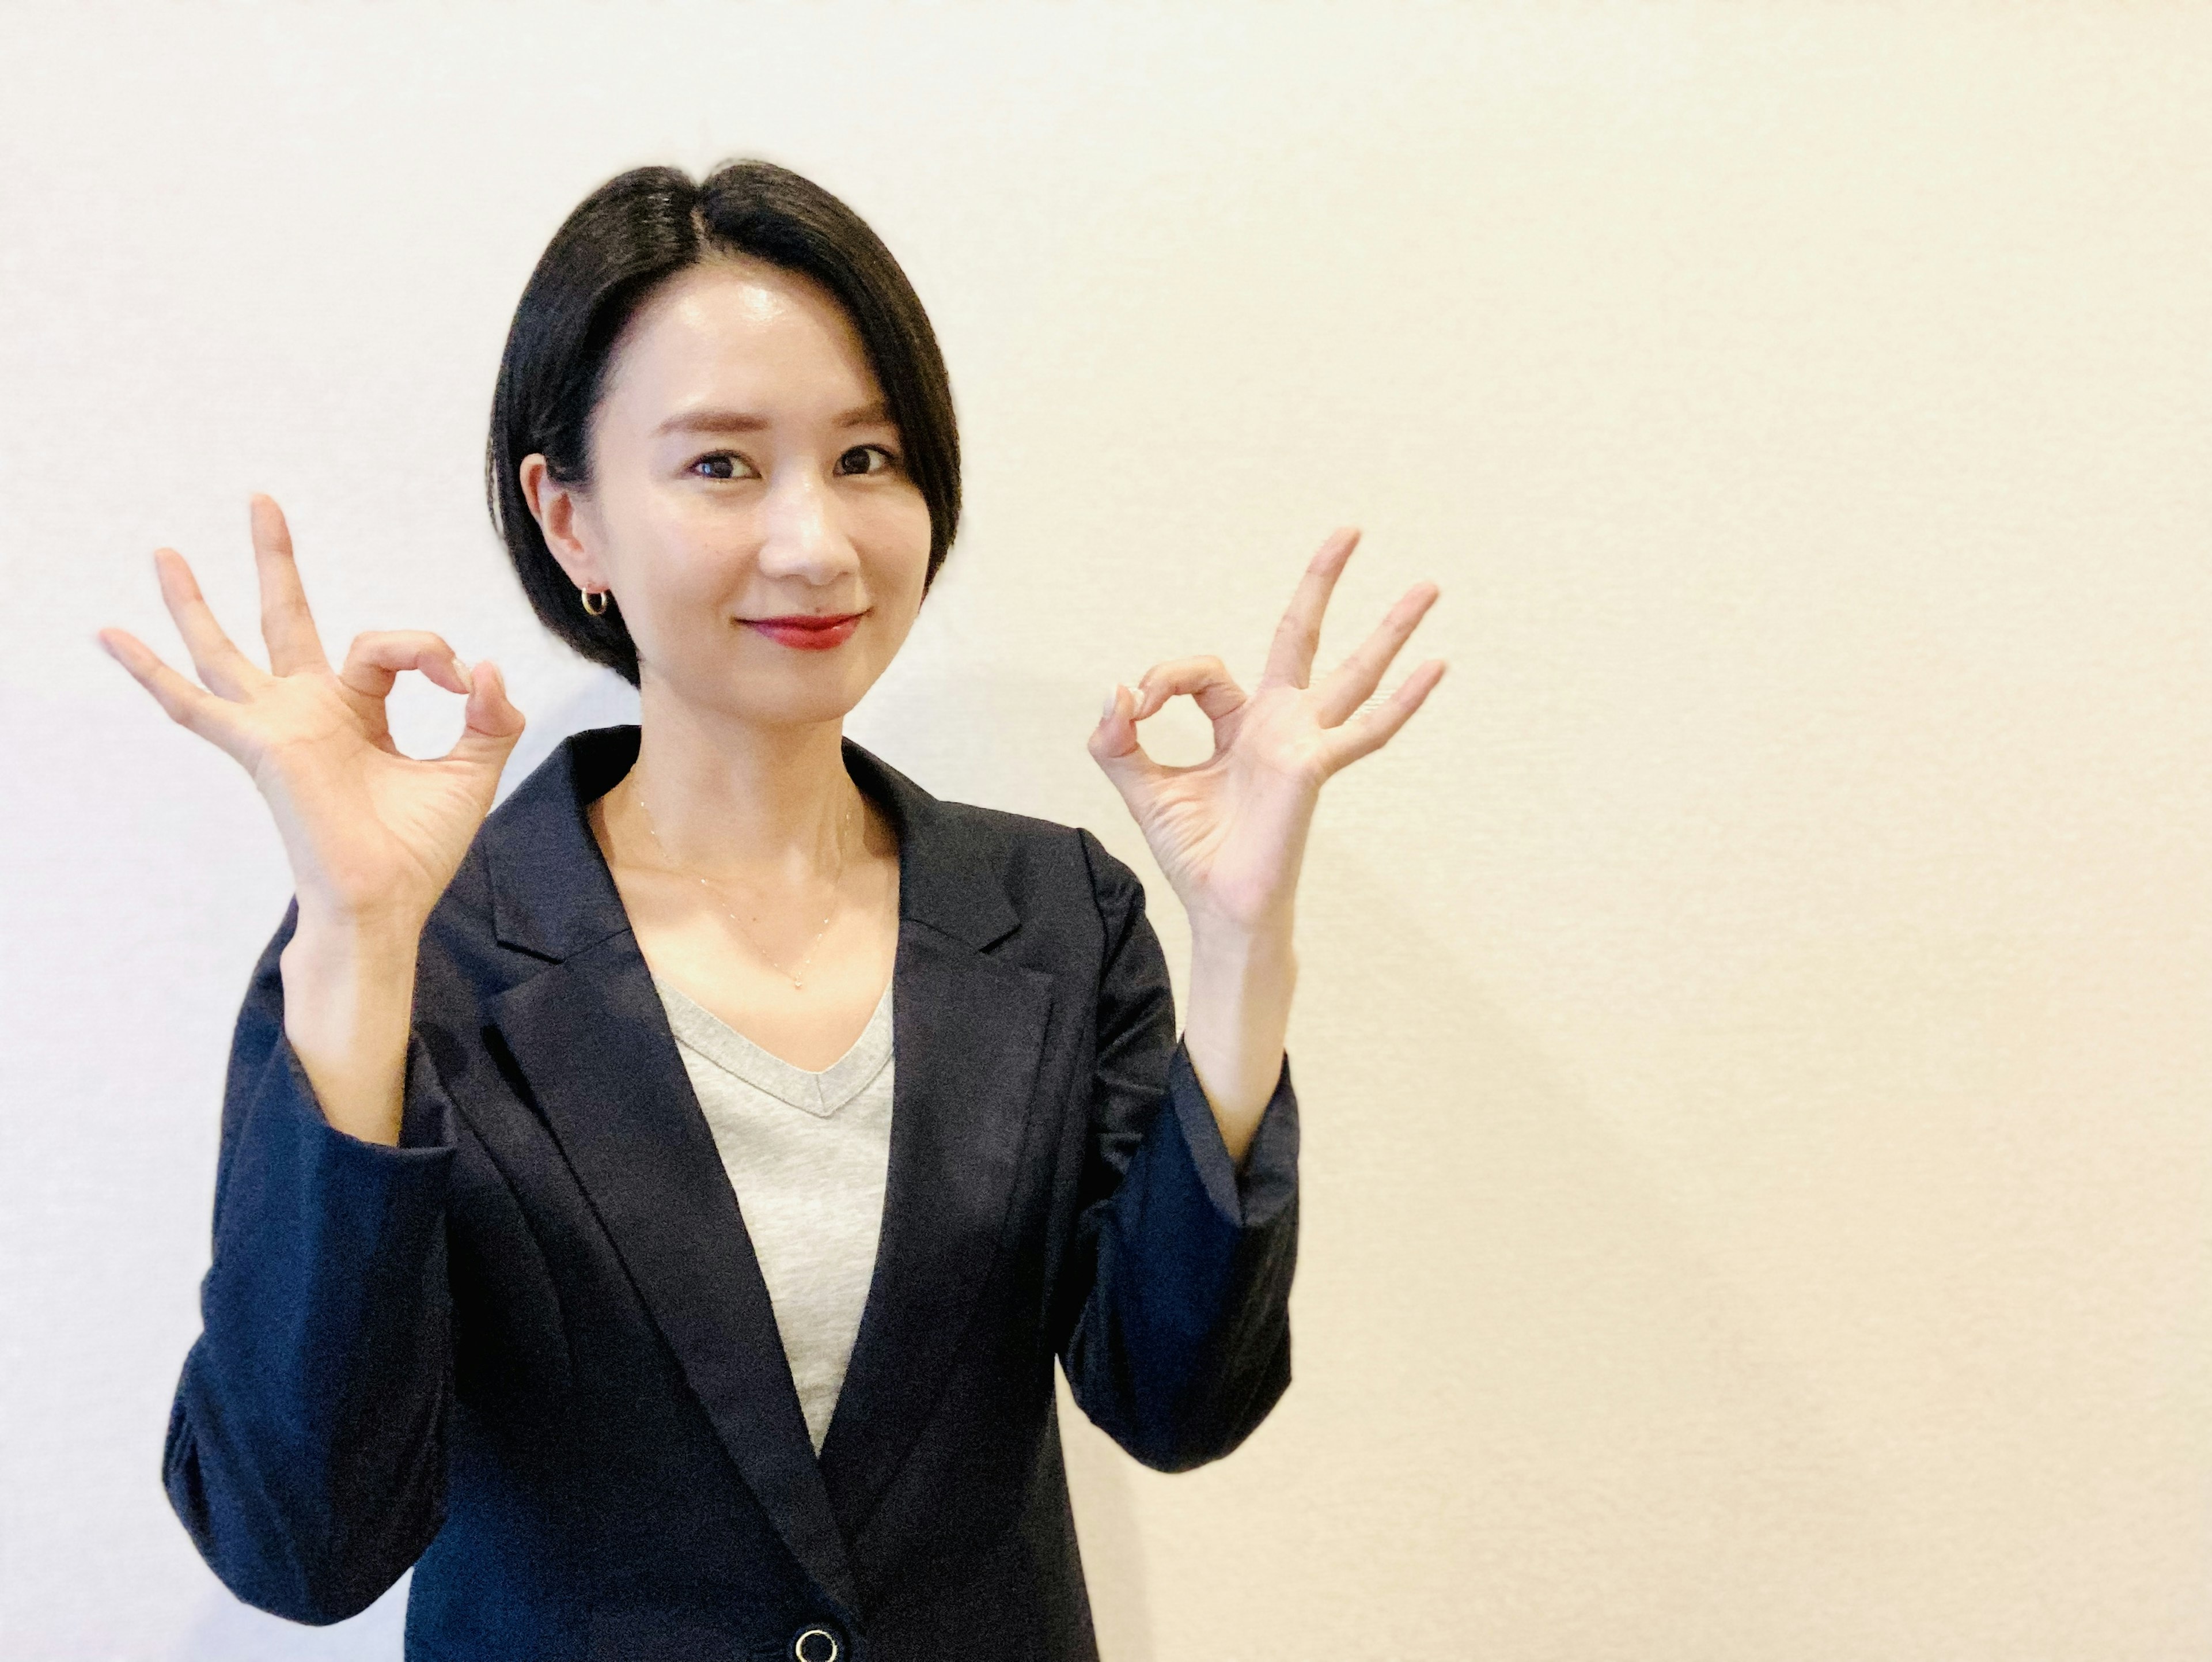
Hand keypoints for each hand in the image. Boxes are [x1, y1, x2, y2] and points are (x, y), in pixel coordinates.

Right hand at [96, 495, 527, 933]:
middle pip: (286, 619)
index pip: (388, 646)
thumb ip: (491, 718)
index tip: (463, 682)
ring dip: (195, 600)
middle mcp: (310, 711)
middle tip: (261, 499)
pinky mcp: (260, 746)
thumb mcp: (471, 771)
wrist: (387, 903)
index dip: (432, 653)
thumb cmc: (417, 849)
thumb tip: (485, 666)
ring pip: (227, 649)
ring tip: (165, 550)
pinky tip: (110, 634)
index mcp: (358, 711)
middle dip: (275, 561)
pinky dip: (151, 671)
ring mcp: (278, 726)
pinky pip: (193, 704)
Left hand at [1086, 527, 1443, 937]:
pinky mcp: (1313, 769)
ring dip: (1390, 628)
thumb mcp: (1140, 787)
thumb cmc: (1195, 853)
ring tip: (1429, 585)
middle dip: (1323, 582)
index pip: (1204, 671)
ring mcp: (1303, 744)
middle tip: (1350, 529)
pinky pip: (1364, 730)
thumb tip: (1115, 693)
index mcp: (1240, 724)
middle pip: (1303, 636)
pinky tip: (1436, 667)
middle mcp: (1280, 725)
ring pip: (1353, 672)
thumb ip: (1117, 740)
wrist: (1219, 909)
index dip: (1162, 679)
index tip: (1134, 711)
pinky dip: (1401, 701)